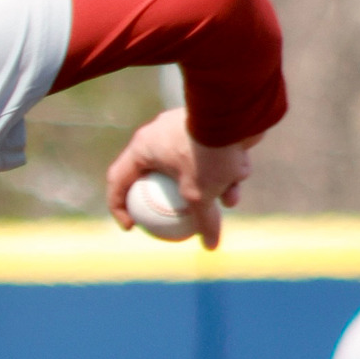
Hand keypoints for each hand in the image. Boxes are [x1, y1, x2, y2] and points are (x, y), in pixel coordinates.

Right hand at [104, 107, 261, 249]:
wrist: (235, 112)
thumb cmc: (207, 152)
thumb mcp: (201, 194)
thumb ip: (202, 220)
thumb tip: (209, 246)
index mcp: (141, 148)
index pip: (118, 181)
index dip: (119, 208)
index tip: (132, 227)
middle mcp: (157, 136)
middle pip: (159, 177)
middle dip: (179, 198)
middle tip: (181, 215)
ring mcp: (182, 128)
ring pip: (191, 166)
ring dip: (211, 185)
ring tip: (229, 198)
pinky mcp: (206, 124)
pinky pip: (209, 153)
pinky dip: (221, 167)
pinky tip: (240, 177)